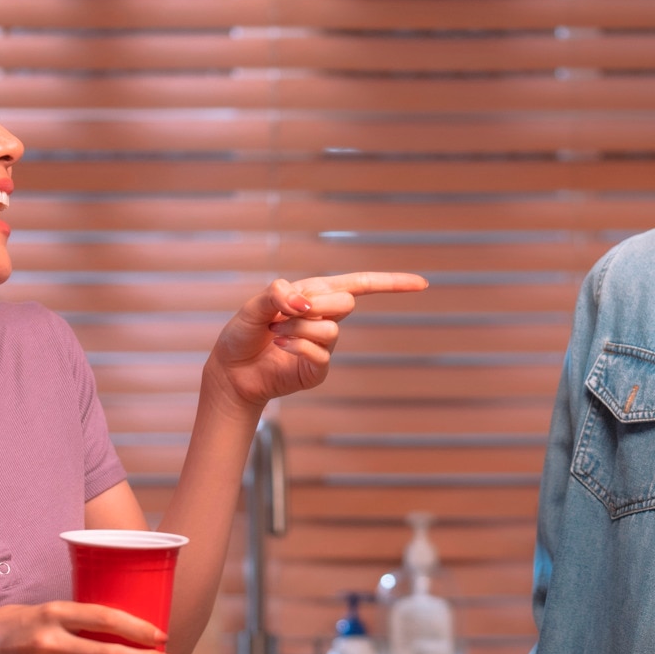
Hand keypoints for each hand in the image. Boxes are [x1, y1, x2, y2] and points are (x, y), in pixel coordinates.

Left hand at [205, 272, 428, 408]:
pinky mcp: (318, 369)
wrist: (232, 371)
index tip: (422, 284)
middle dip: (316, 305)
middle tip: (286, 313)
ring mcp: (324, 345)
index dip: (391, 282)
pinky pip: (320, 352)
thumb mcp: (254, 306)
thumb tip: (304, 302)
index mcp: (314, 294)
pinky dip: (298, 346)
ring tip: (277, 332)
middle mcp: (324, 317)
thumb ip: (277, 295)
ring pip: (331, 329)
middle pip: (347, 302)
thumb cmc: (243, 335)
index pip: (360, 284)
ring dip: (300, 327)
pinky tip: (280, 346)